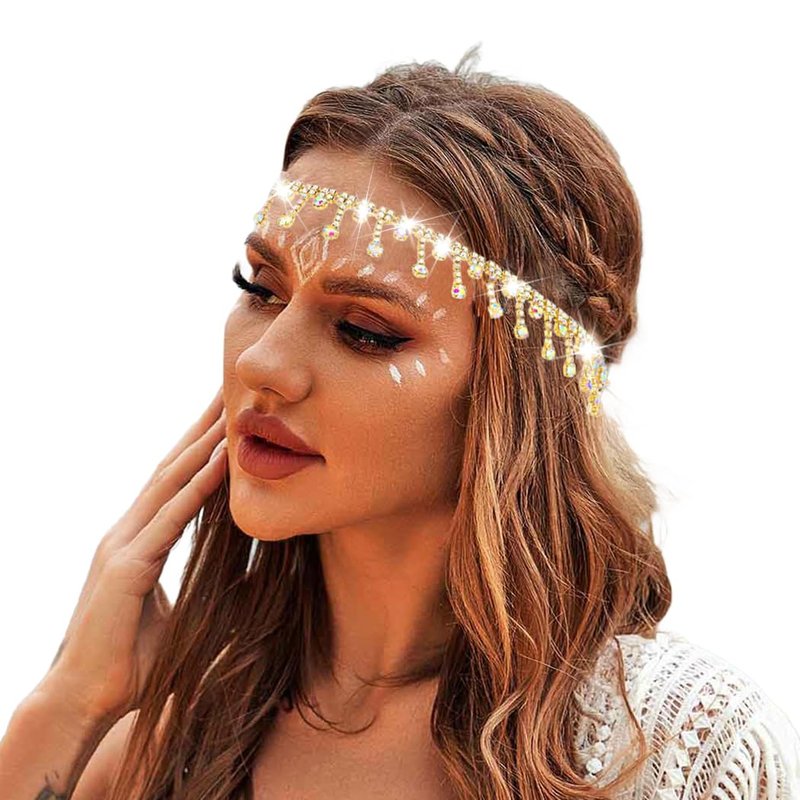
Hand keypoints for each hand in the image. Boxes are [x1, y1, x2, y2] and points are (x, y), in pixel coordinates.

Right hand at [40, 387, 227, 723]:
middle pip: (171, 467)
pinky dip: (196, 488)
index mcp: (137, 540)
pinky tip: (221, 462)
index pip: (172, 481)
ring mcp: (123, 546)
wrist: (80, 702)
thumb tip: (257, 585)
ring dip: (203, 444)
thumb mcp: (180, 617)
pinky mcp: (126, 569)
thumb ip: (214, 595)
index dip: (199, 445)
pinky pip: (170, 520)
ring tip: (232, 409)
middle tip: (230, 390)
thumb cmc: (129, 664)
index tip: (226, 415)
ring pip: (170, 482)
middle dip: (201, 428)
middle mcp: (127, 532)